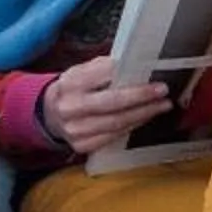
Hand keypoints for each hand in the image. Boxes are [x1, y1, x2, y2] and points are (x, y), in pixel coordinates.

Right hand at [39, 57, 173, 158]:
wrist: (50, 115)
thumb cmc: (73, 90)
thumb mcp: (80, 72)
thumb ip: (103, 68)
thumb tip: (134, 65)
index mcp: (70, 83)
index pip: (103, 76)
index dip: (128, 75)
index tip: (151, 73)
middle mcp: (70, 107)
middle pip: (113, 102)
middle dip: (141, 97)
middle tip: (162, 91)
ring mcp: (75, 129)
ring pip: (117, 122)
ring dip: (143, 114)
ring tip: (161, 105)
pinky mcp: (82, 145)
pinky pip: (114, 136)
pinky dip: (132, 126)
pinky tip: (144, 118)